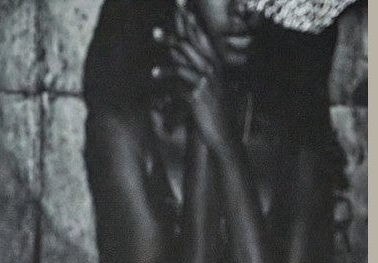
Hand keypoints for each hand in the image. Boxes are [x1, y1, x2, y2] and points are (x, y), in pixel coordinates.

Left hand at [155, 2, 230, 143]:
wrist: (223, 134)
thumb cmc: (211, 111)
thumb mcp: (203, 85)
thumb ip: (189, 68)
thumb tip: (175, 53)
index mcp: (214, 62)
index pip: (201, 35)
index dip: (190, 18)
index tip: (181, 2)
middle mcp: (212, 68)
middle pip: (192, 41)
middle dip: (178, 25)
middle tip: (163, 14)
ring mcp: (206, 81)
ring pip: (185, 57)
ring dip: (169, 44)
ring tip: (154, 34)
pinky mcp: (198, 96)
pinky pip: (180, 82)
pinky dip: (166, 76)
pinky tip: (154, 73)